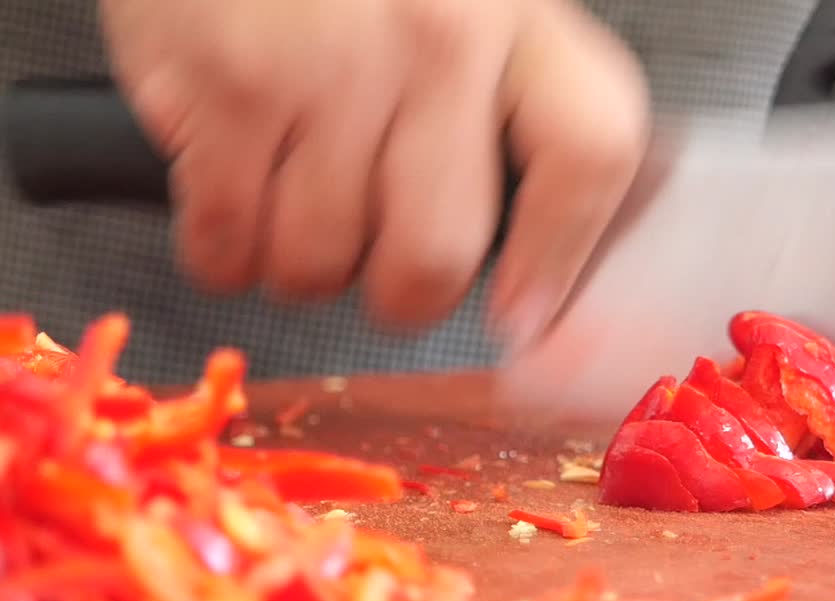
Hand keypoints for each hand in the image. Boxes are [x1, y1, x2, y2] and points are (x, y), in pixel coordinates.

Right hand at [99, 0, 649, 341]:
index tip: (525, 315)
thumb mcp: (472, 10)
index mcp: (518, 17)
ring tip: (298, 201)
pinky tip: (236, 196)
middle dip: (401, 294)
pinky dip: (225, 252)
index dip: (558, 260)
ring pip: (321, 264)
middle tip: (385, 269)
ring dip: (303, 264)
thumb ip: (515, 109)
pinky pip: (228, 244)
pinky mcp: (225, 84)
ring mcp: (328, 62)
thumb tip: (542, 253)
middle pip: (437, 255)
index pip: (589, 153)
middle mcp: (438, 35)